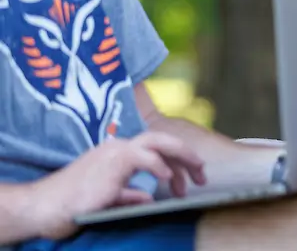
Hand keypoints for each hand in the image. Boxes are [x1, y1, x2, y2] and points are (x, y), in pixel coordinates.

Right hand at [27, 132, 205, 239]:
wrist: (42, 207)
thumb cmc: (71, 206)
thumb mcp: (106, 200)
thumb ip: (127, 195)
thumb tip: (146, 198)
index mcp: (118, 154)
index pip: (157, 150)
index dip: (178, 163)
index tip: (190, 180)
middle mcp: (118, 148)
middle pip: (163, 140)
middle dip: (187, 155)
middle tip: (203, 175)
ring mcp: (114, 153)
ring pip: (158, 142)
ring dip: (181, 158)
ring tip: (194, 176)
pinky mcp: (110, 163)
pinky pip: (142, 157)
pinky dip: (159, 165)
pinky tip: (168, 177)